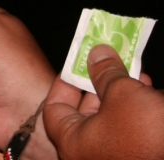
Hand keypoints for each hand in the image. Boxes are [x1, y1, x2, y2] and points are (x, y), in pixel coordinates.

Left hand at [44, 44, 163, 158]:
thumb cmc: (144, 130)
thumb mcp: (121, 92)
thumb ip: (105, 71)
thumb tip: (97, 53)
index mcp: (72, 142)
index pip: (54, 107)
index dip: (65, 81)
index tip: (78, 63)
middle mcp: (88, 152)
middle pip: (84, 110)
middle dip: (99, 82)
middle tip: (109, 61)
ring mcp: (111, 155)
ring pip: (109, 116)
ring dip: (121, 91)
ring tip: (134, 71)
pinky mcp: (135, 153)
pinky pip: (127, 126)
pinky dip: (134, 107)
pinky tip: (148, 89)